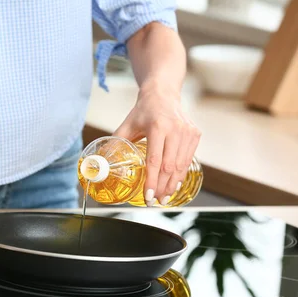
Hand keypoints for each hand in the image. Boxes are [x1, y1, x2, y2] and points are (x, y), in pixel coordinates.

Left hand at [113, 83, 200, 206]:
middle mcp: (175, 129)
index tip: (148, 197)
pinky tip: (174, 184)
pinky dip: (181, 174)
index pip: (155, 160)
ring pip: (181, 166)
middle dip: (162, 188)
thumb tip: (102, 164)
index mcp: (157, 126)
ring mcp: (188, 132)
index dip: (152, 181)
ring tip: (164, 197)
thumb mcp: (127, 125)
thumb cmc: (142, 111)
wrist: (163, 94)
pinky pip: (188, 159)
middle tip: (155, 202)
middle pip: (169, 167)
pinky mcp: (195, 135)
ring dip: (172, 184)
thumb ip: (116, 143)